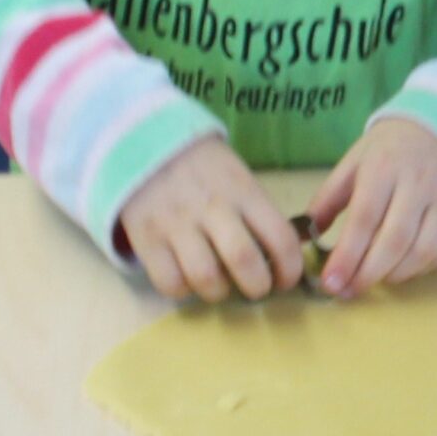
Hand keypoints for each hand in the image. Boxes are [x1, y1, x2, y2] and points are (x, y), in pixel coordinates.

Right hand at [118, 138, 306, 302]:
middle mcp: (213, 207)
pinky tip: (187, 278)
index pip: (281, 239)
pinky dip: (184, 290)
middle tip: (255, 288)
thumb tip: (283, 259)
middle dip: (257, 287)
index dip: (289, 271)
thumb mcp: (240, 179)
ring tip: (219, 285)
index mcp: (244, 191)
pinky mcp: (147, 238)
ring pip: (206, 278)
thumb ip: (260, 215)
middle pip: (244, 261)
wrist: (146, 142)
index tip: (285, 281)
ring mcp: (177, 223)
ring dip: (220, 293)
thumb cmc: (204, 170)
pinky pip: (170, 282)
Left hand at [309, 118, 436, 298]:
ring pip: (422, 251)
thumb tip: (305, 236)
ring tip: (368, 282)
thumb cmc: (389, 150)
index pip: (364, 217)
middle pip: (394, 240)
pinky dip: (416, 271)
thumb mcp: (353, 162)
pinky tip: (395, 272)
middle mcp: (418, 184)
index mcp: (384, 167)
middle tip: (346, 292)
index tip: (330, 281)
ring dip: (392, 276)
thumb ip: (328, 198)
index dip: (347, 255)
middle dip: (367, 274)